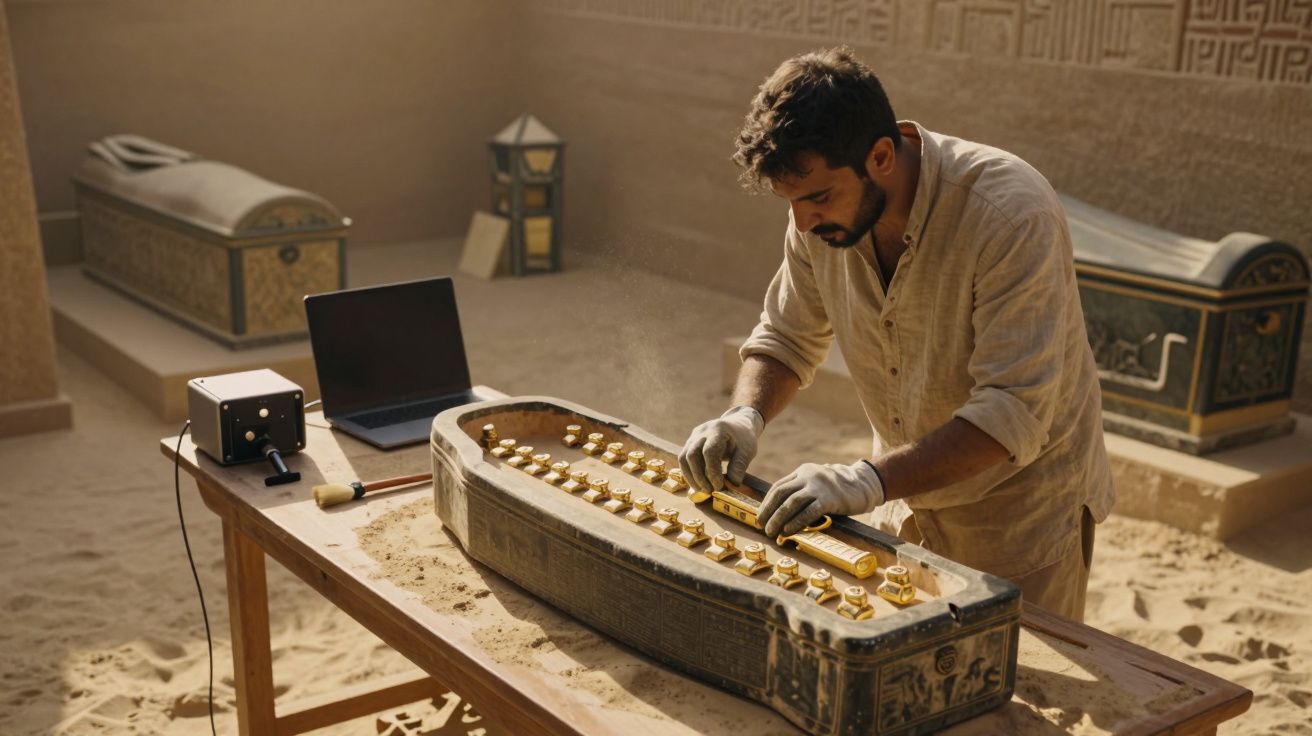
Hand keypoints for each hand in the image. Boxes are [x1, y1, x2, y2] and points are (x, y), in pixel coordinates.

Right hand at [679, 406, 764, 492]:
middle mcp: (702, 431)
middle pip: (692, 455)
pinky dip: (689, 473)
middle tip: (710, 491)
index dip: (712, 471)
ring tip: (703, 490)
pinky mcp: (689, 443)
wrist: (736, 425)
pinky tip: (698, 484)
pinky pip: (684, 459)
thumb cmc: (743, 438)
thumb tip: (732, 483)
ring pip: (684, 458)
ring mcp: (693, 436)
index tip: (719, 486)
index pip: (709, 452)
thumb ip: (740, 465)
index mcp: (718, 430)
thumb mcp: (748, 450)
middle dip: (699, 476)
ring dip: (691, 477)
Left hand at [757, 460, 885, 536]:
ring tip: (772, 532)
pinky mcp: (829, 499)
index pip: (778, 487)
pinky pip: (809, 512)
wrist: (864, 485)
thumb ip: (801, 490)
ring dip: (778, 519)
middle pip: (781, 494)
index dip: (766, 503)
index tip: (760, 517)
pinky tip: (788, 531)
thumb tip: (780, 511)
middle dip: (769, 512)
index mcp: (803, 472)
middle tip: (762, 527)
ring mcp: (819, 487)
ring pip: (791, 503)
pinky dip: (796, 522)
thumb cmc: (838, 489)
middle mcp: (808, 476)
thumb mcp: (816, 483)